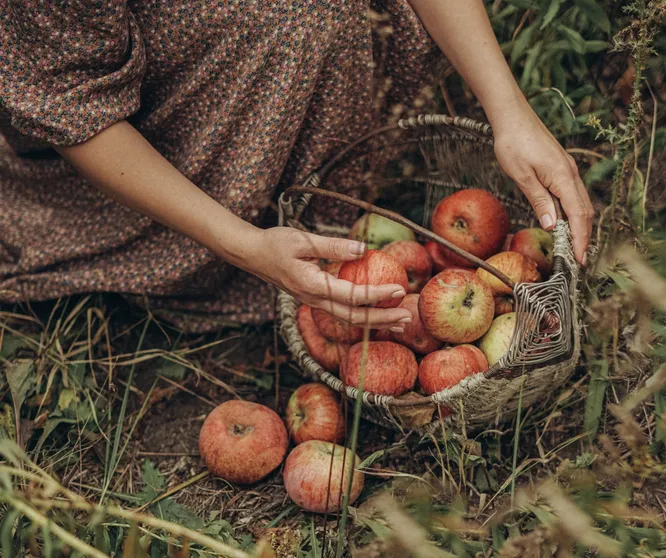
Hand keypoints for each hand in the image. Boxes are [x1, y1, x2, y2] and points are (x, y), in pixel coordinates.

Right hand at [247, 228, 411, 331]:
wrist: (252, 254)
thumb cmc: (276, 243)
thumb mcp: (303, 240)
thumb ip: (333, 246)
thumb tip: (363, 249)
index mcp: (312, 286)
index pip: (352, 296)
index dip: (377, 295)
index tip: (400, 290)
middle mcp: (314, 300)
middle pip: (353, 318)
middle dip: (382, 319)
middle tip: (408, 317)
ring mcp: (314, 302)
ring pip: (348, 319)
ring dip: (375, 322)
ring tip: (400, 323)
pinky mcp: (315, 299)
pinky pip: (342, 312)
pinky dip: (363, 316)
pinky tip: (377, 314)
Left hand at [492, 103, 593, 264]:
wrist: (512, 117)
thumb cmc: (513, 143)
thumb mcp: (522, 176)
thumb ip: (539, 200)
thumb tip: (552, 225)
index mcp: (563, 177)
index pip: (578, 215)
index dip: (580, 239)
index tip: (579, 259)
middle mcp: (570, 174)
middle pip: (584, 211)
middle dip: (583, 236)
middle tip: (577, 259)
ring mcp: (567, 170)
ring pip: (580, 203)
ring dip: (579, 225)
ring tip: (573, 246)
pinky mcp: (560, 167)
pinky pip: (572, 194)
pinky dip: (573, 212)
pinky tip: (564, 221)